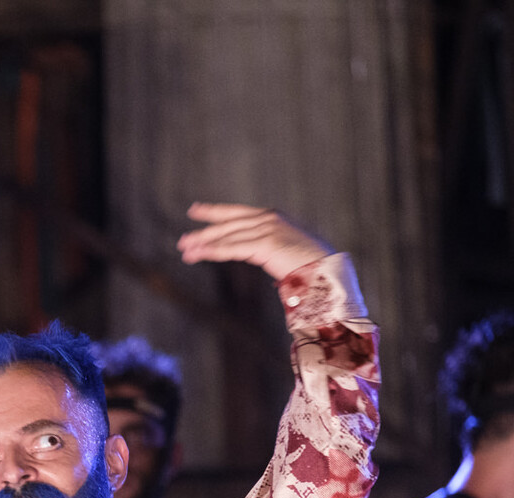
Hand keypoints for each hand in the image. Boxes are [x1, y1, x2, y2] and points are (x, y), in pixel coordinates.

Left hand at [176, 203, 330, 282]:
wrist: (330, 272)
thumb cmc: (316, 268)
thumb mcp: (291, 255)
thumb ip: (276, 256)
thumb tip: (271, 272)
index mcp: (274, 218)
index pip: (238, 213)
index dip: (216, 212)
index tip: (196, 210)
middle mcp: (269, 219)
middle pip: (228, 223)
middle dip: (204, 231)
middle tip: (183, 240)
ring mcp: (267, 229)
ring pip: (227, 236)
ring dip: (203, 243)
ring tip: (184, 249)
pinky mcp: (266, 244)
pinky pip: (232, 248)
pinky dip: (213, 252)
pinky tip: (198, 254)